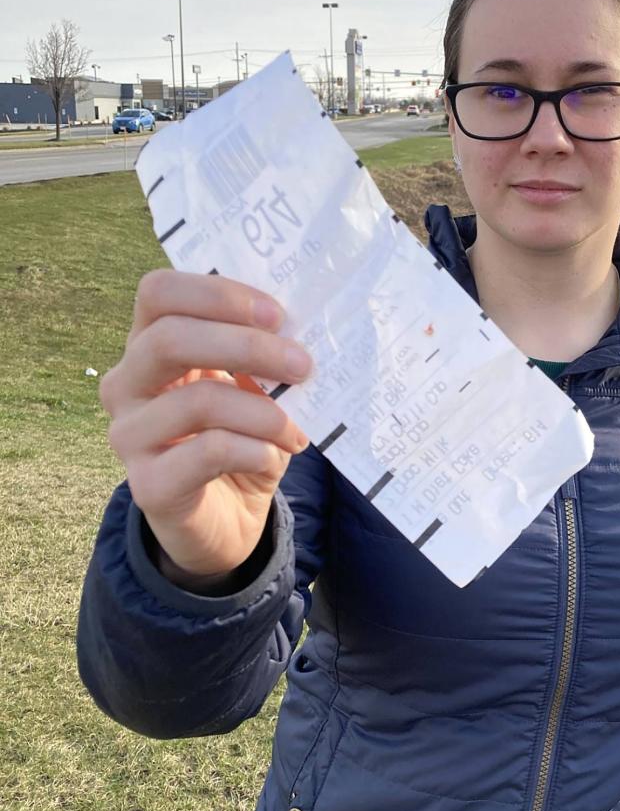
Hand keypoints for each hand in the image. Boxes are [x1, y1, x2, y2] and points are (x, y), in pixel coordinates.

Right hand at [100, 269, 313, 584]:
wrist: (226, 518)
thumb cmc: (241, 437)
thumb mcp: (255, 388)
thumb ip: (264, 358)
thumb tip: (298, 337)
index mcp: (150, 344)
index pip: (159, 292)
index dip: (218, 294)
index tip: (277, 315)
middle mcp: (127, 384)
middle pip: (170, 338)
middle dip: (248, 347)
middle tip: (302, 365)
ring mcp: (129, 435)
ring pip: (197, 400)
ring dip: (264, 412)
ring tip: (296, 430)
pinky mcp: (148, 485)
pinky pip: (208, 451)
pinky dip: (256, 449)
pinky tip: (274, 456)